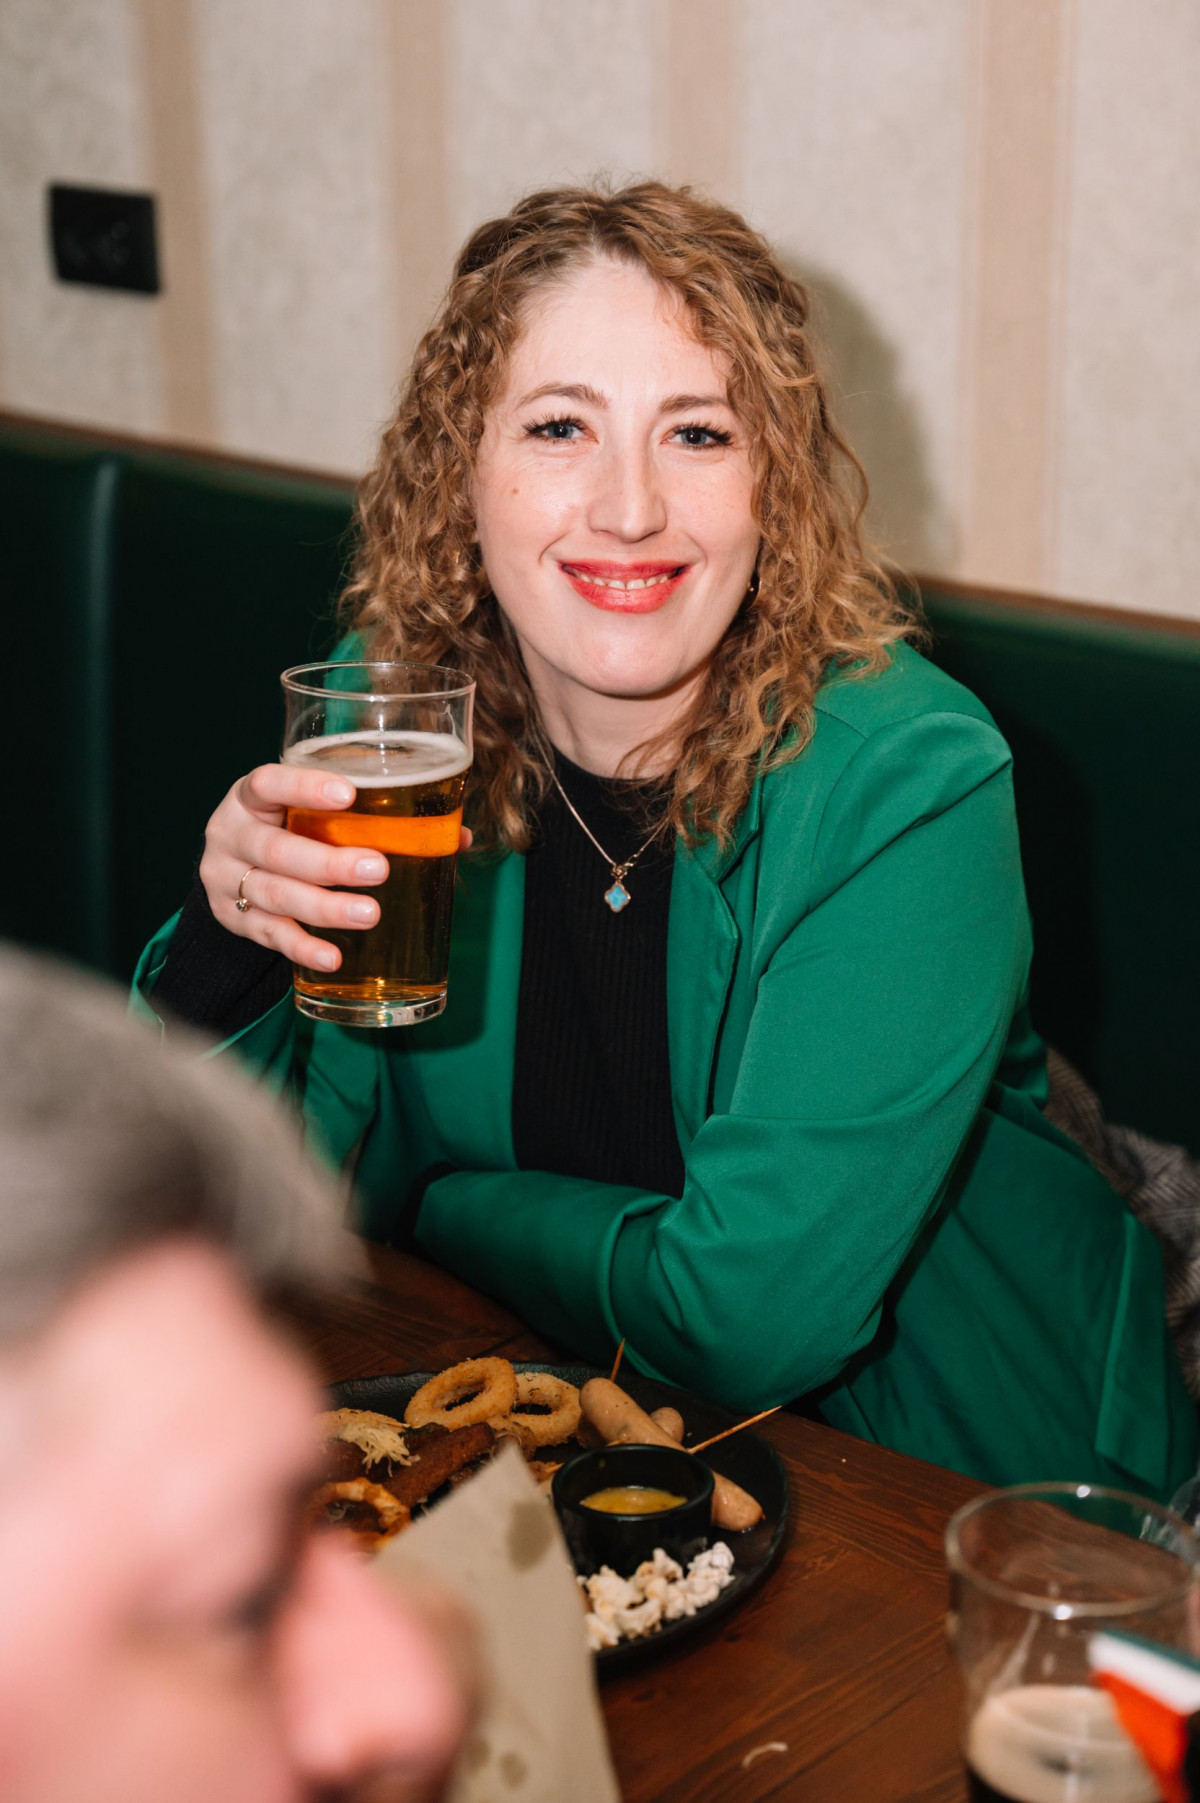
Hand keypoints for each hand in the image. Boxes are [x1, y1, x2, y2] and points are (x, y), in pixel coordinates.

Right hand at [200, 764, 469, 970]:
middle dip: (328, 862)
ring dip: (324, 908)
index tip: (349, 794)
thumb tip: (460, 836)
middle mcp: (232, 835)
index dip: (304, 787)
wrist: (234, 868)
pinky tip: (333, 957)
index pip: (268, 783)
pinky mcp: (233, 920)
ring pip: (275, 895)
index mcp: (251, 797)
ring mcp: (226, 880)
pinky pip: (269, 936)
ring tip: (370, 914)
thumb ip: (375, 815)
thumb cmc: (292, 829)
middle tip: (378, 869)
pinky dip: (302, 948)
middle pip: (276, 849)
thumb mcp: (314, 812)